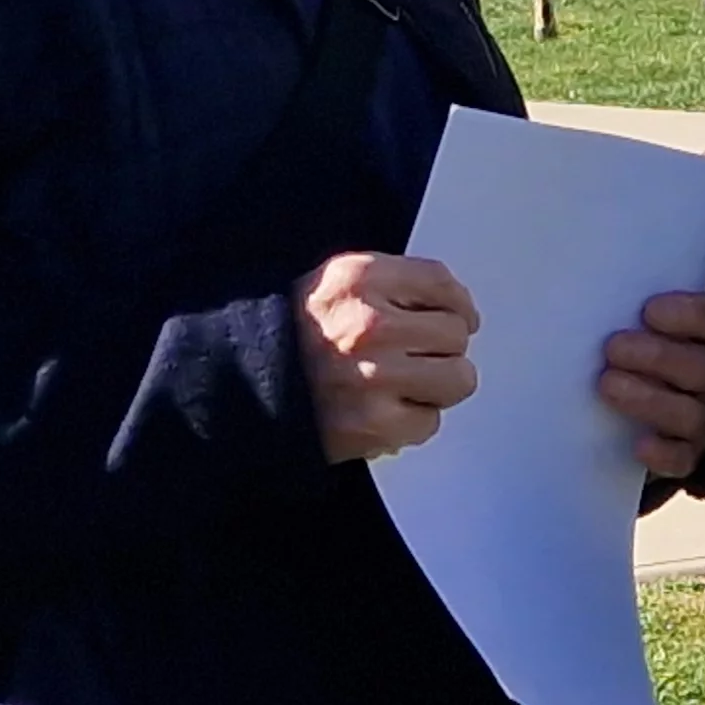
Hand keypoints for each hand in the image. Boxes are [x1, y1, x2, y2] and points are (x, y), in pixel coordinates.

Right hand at [295, 252, 478, 462]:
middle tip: (415, 357)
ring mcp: (373, 377)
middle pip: (456, 333)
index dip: (459, 304)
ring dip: (438, 386)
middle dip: (442, 347)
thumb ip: (394, 283)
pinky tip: (385, 410)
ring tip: (406, 385)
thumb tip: (457, 305)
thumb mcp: (336, 283)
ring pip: (457, 379)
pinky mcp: (373, 424)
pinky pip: (430, 422)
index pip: (441, 283)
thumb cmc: (294, 338)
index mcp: (359, 280)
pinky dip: (412, 422)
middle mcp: (368, 325)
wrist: (245, 388)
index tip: (459, 317)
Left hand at [598, 292, 704, 476]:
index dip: (689, 315)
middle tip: (613, 348)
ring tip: (608, 385)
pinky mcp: (686, 455)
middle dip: (658, 357)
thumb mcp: (637, 324)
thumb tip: (592, 296)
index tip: (648, 311)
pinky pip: (683, 460)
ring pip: (693, 415)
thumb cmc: (630, 350)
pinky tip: (638, 444)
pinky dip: (663, 453)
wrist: (619, 409)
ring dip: (650, 399)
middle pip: (704, 368)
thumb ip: (633, 311)